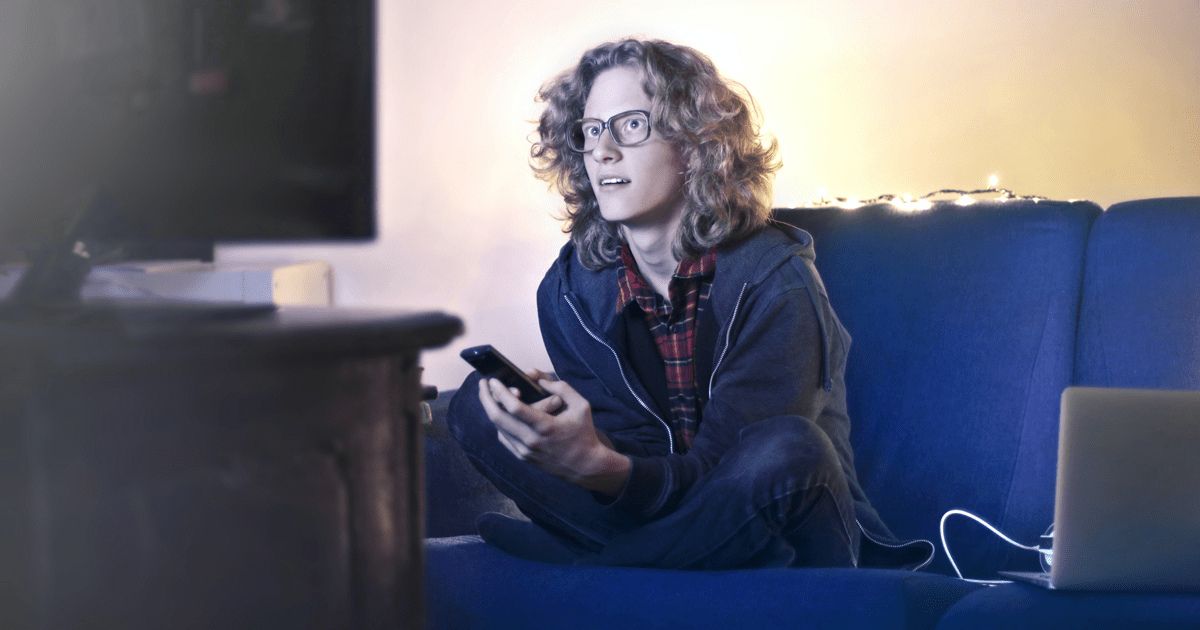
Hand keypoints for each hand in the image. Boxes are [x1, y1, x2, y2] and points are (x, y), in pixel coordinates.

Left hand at [478, 370, 629, 495]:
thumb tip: (541, 380)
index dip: (500, 392)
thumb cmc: (584, 434)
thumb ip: (562, 388)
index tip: (493, 381)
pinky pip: (504, 437)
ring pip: (498, 428)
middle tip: (482, 384)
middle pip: (498, 418)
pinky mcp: (523, 457)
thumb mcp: (581, 406)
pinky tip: (500, 413)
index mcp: (545, 427)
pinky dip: (499, 423)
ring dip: (490, 410)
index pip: (514, 408)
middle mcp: (531, 441)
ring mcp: (525, 451)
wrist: (585, 466)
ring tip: (489, 395)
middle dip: (486, 398)